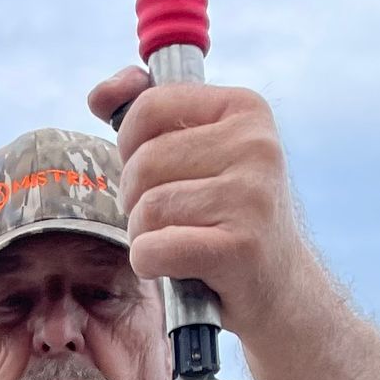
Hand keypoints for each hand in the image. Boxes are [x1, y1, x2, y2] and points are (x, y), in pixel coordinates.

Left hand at [87, 66, 310, 338]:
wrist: (280, 284)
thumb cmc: (228, 214)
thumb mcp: (201, 150)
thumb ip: (149, 113)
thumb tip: (99, 95)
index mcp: (245, 108)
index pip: (149, 107)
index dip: (132, 146)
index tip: (156, 173)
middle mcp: (256, 145)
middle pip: (143, 162)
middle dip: (136, 197)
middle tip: (167, 218)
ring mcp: (252, 196)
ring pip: (146, 208)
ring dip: (144, 234)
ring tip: (176, 241)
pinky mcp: (240, 247)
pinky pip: (153, 249)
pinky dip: (148, 263)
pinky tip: (173, 266)